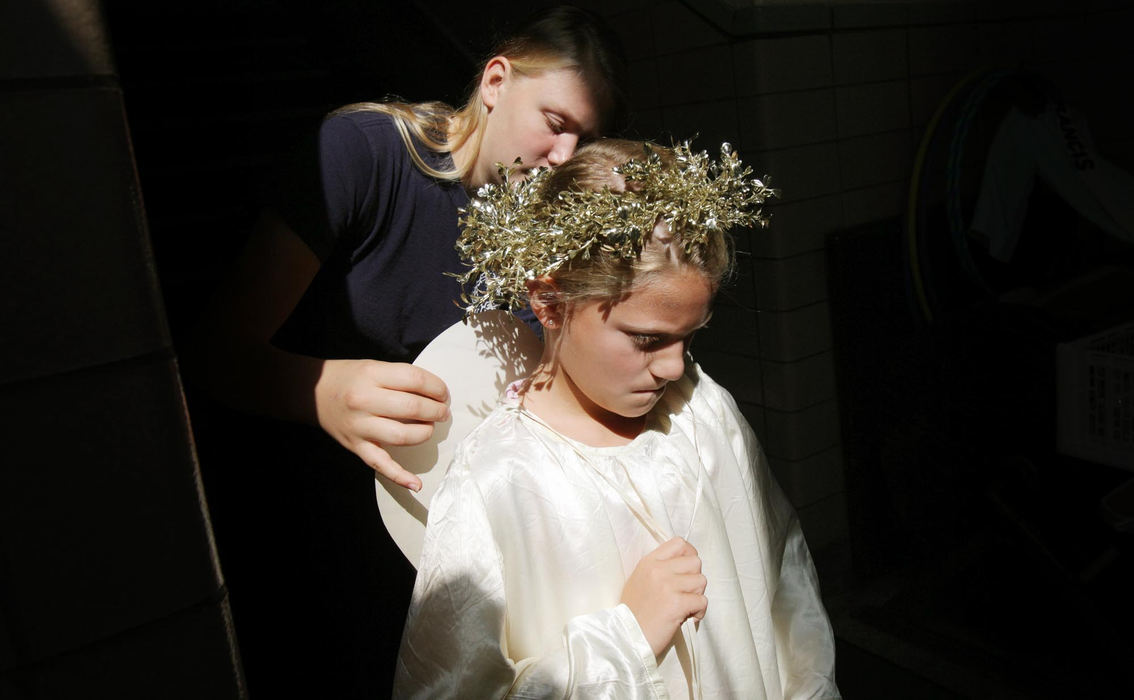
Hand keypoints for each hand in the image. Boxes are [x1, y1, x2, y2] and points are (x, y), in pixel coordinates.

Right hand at [314, 359, 449, 489]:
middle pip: (412, 408)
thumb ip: (401, 377)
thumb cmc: (349, 378)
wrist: (313, 392)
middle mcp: (364, 401)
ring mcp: (360, 426)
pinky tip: (417, 484)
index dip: (437, 387)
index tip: (443, 393)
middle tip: (442, 411)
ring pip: (402, 436)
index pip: (415, 380)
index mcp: (372, 375)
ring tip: (430, 427)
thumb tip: (436, 393)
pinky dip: (400, 476)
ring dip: (425, 433)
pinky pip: (380, 464)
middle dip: (436, 410)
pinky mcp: (356, 446)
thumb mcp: (373, 366)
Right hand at [620, 537, 707, 656]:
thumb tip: (685, 564)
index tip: (687, 571)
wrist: (626, 638)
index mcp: (648, 562)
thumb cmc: (634, 613)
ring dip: (697, 596)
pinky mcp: (676, 604)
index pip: (679, 543)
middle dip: (695, 579)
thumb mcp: (640, 580)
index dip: (689, 555)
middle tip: (685, 594)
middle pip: (695, 562)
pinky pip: (702, 601)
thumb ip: (659, 569)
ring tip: (685, 607)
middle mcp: (658, 570)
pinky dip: (699, 612)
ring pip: (701, 581)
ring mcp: (667, 586)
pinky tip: (687, 618)